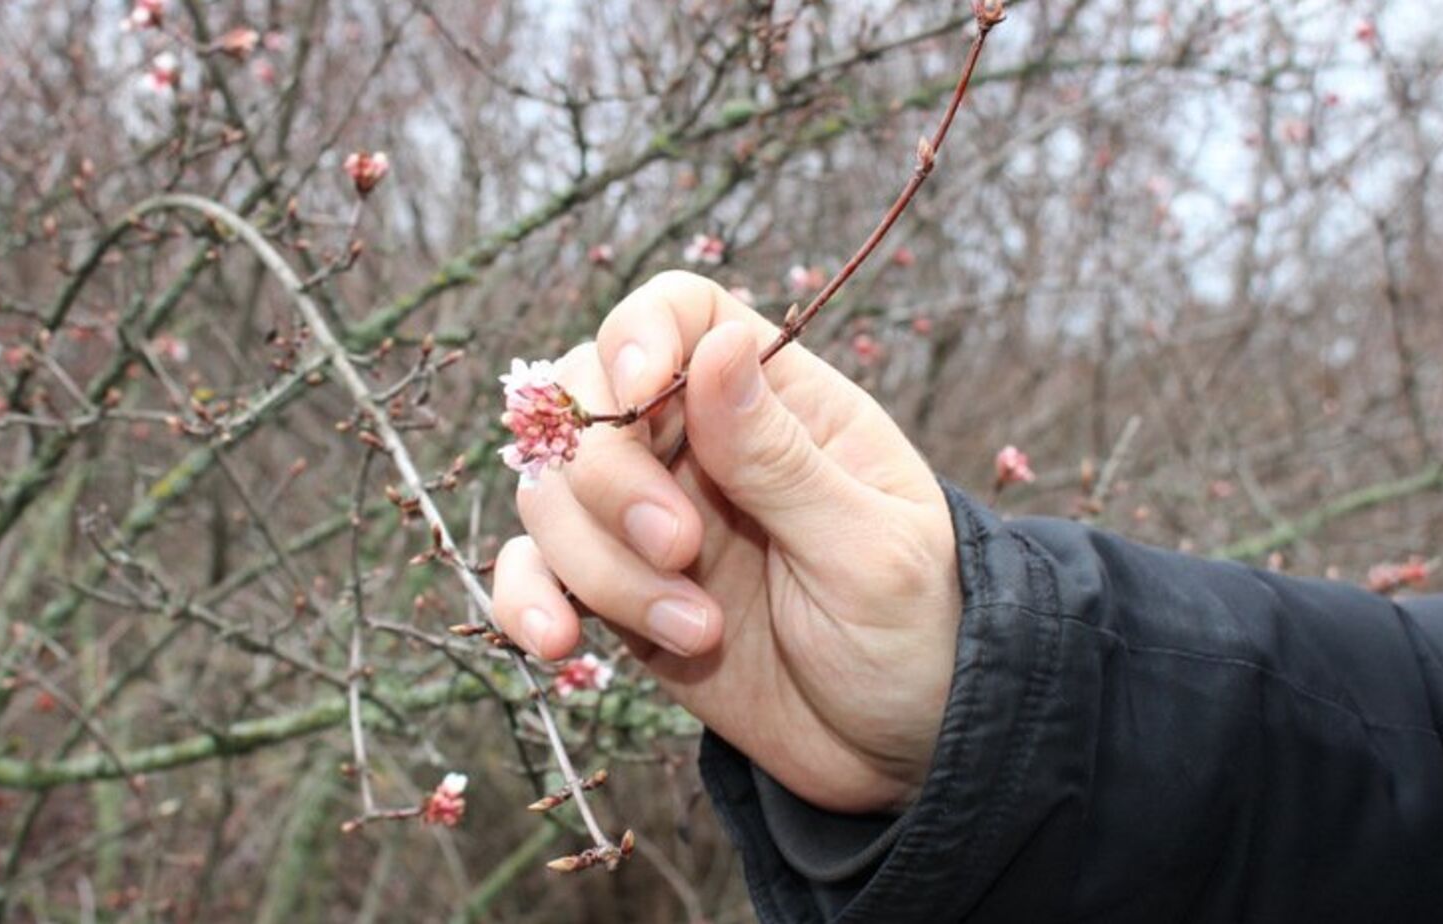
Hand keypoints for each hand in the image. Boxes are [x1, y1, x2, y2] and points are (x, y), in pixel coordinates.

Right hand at [490, 272, 960, 813]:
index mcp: (780, 405)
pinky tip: (559, 643)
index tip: (637, 396)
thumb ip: (781, 458)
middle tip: (682, 549)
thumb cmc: (914, 632)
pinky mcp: (618, 593)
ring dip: (598, 564)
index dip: (637, 333)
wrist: (900, 750)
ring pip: (553, 491)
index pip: (678, 312)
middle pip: (587, 398)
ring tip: (694, 629)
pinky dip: (528, 597)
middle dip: (611, 477)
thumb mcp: (869, 548)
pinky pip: (535, 570)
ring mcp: (649, 521)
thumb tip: (717, 343)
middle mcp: (701, 446)